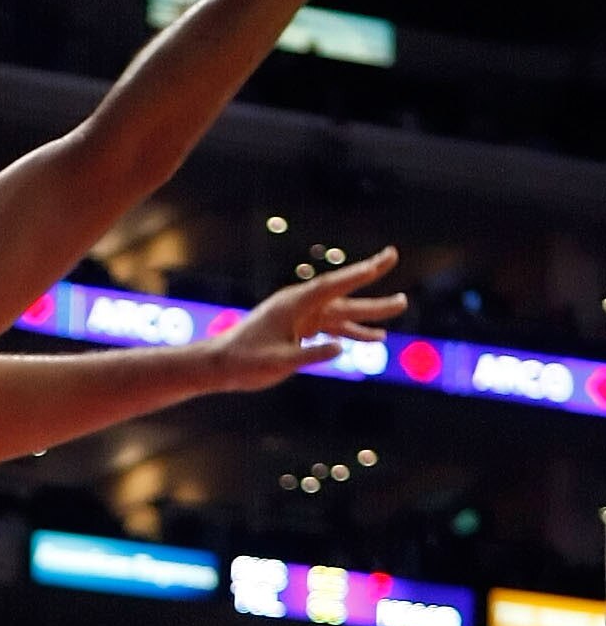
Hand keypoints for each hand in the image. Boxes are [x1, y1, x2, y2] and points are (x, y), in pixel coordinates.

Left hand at [211, 251, 406, 387]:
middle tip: (404, 294)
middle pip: (344, 299)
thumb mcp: (277, 361)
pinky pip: (333, 329)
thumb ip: (309, 355)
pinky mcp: (300, 330)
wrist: (221, 364)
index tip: (386, 260)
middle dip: (375, 296)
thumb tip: (342, 349)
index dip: (362, 273)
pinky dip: (352, 334)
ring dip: (368, 318)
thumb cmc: (244, 361)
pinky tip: (374, 339)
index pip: (334, 285)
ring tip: (398, 309)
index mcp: (294, 305)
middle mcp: (301, 306)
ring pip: (342, 315)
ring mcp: (302, 317)